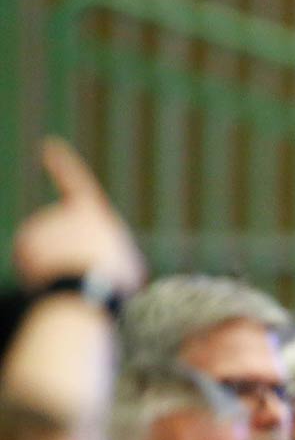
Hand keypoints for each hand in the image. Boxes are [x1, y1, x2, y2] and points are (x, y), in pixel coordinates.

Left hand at [12, 138, 145, 294]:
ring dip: (59, 263)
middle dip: (74, 252)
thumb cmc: (114, 281)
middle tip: (91, 273)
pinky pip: (32, 257)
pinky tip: (55, 281)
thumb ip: (107, 253)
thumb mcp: (128, 264)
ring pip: (49, 246)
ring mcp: (38, 226)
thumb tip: (88, 257)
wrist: (82, 293)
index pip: (75, 181)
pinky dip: (41, 270)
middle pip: (68, 233)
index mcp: (90, 211)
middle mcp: (60, 212)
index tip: (49, 146)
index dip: (63, 163)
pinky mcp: (22, 243)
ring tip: (75, 279)